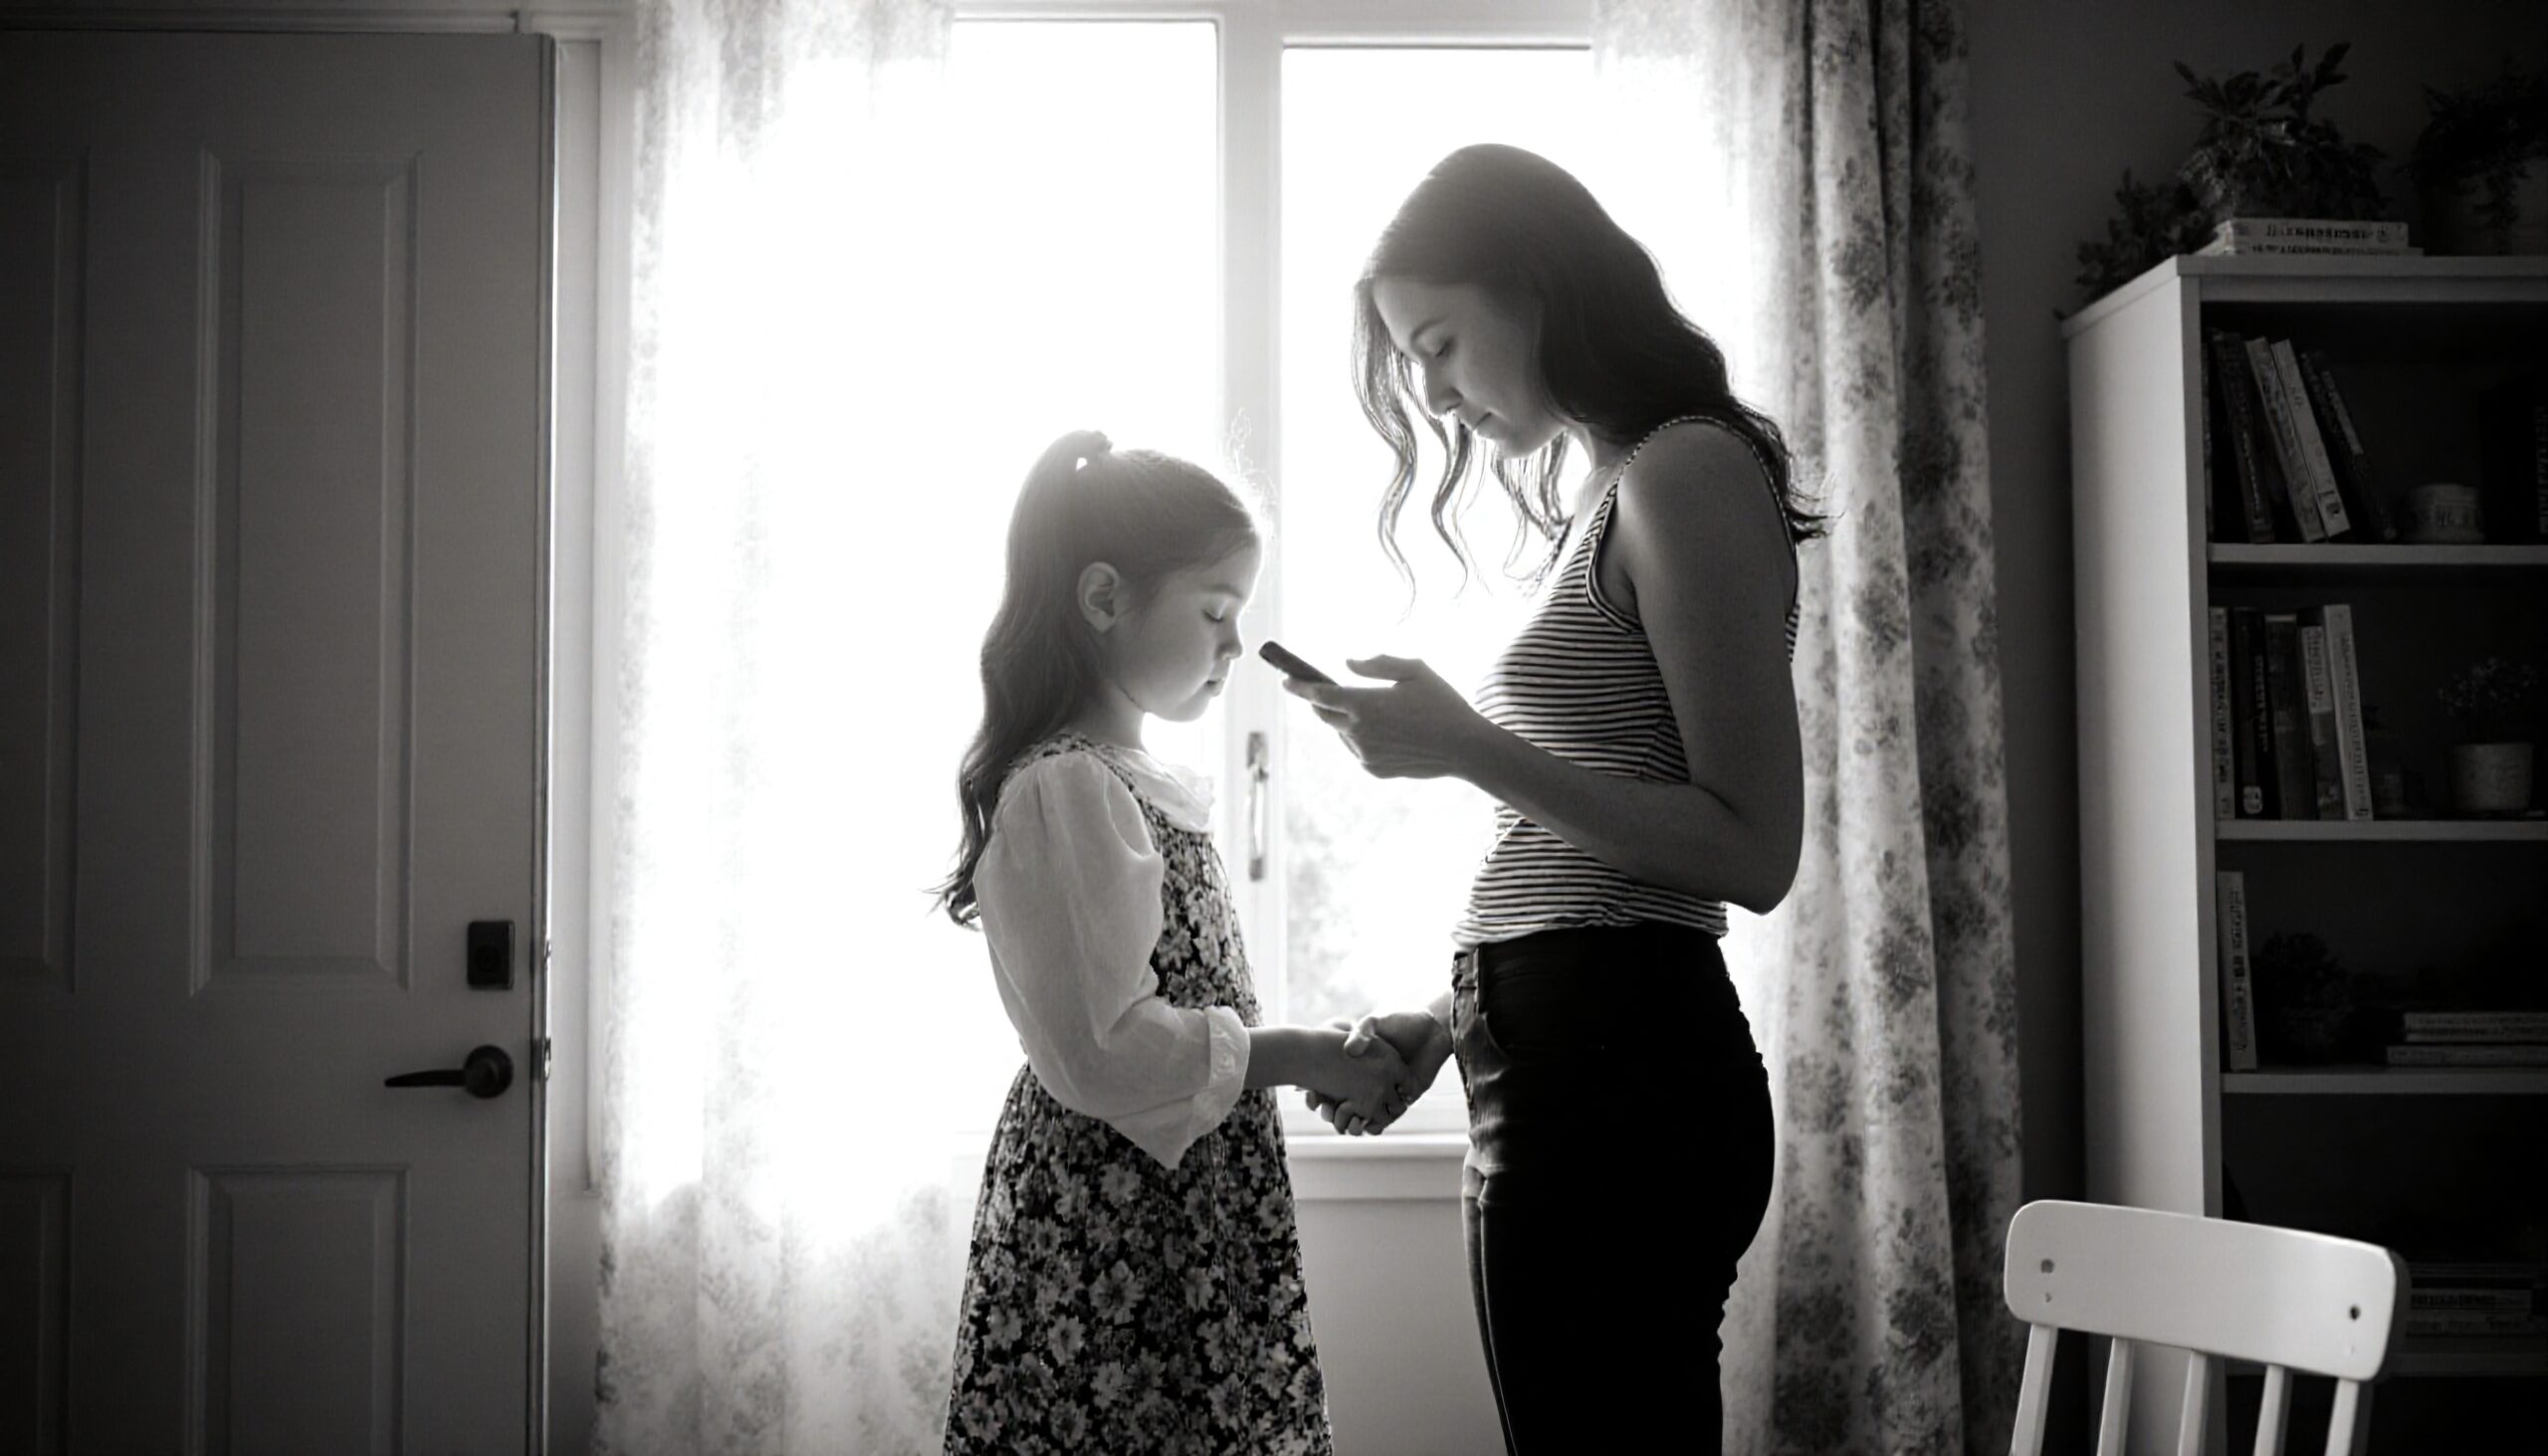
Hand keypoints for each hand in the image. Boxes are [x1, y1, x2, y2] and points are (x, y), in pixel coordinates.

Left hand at [1282, 656, 1493, 780]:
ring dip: (1346, 720)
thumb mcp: (1414, 670)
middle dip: (1320, 701)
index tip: (1285, 680)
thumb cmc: (1443, 703)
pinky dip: (1362, 738)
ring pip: (1342, 733)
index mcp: (1364, 704)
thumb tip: (1347, 664)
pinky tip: (1388, 732)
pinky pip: (1358, 750)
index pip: (1319, 693)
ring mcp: (1364, 754)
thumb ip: (1377, 664)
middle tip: (1325, 690)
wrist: (1465, 748)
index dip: (1298, 686)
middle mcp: (1358, 732)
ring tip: (1372, 710)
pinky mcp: (1374, 769)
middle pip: (1324, 714)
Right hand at [1304, 1008, 1452, 1134]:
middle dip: (1333, 1112)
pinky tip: (1363, 1122)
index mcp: (1361, 1065)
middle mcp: (1372, 1080)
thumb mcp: (1374, 1023)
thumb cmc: (1400, 1020)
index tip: (1312, 1098)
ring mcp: (1388, 1090)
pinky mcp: (1405, 1098)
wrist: (1432, 1026)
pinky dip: (1375, 1124)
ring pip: (1365, 1115)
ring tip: (1342, 1121)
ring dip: (1352, 1122)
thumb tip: (1349, 1050)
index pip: (1336, 1084)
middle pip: (1347, 1104)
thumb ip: (1362, 1034)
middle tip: (1324, 1112)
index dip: (1322, 1093)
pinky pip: (1387, 1118)